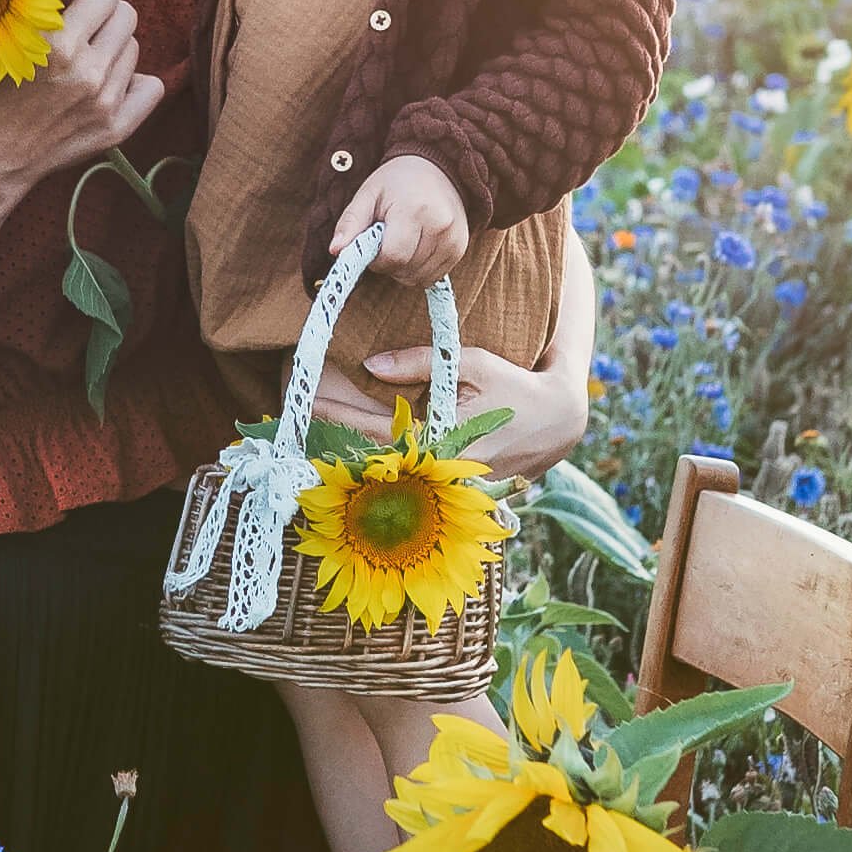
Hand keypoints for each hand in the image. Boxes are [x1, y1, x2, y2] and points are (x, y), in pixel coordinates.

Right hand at [0, 0, 161, 200]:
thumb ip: (32, 1)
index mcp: (53, 42)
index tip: (67, 1)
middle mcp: (84, 69)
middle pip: (125, 12)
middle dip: (103, 13)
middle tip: (81, 26)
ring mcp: (103, 100)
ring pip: (133, 46)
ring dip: (111, 46)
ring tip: (82, 61)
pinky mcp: (115, 127)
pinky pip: (152, 86)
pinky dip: (134, 81)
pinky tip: (106, 84)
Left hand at [318, 342, 587, 480]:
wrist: (556, 421)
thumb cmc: (513, 384)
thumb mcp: (470, 362)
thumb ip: (421, 363)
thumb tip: (370, 365)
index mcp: (443, 437)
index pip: (376, 429)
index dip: (338, 415)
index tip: (306, 400)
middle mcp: (441, 469)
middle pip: (373, 459)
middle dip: (334, 438)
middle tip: (295, 422)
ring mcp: (447, 485)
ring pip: (388, 473)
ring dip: (350, 455)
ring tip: (312, 437)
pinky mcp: (453, 490)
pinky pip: (407, 479)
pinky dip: (379, 466)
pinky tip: (350, 454)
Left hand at [330, 153, 469, 285]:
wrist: (436, 168)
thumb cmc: (395, 183)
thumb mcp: (367, 195)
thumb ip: (350, 223)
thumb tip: (335, 251)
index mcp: (414, 210)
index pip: (393, 257)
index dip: (377, 257)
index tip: (374, 242)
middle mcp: (440, 226)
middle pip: (406, 271)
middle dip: (389, 263)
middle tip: (387, 238)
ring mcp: (454, 239)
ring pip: (419, 278)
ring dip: (404, 268)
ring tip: (403, 240)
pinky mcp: (460, 248)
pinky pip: (433, 276)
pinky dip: (419, 269)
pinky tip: (417, 246)